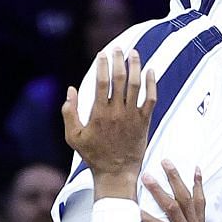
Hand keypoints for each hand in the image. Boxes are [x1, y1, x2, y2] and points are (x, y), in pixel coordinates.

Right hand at [65, 49, 154, 193]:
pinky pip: (151, 99)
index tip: (102, 54)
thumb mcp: (73, 137)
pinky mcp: (144, 121)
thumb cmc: (93, 155)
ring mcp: (132, 116)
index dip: (102, 66)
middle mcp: (117, 112)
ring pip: (136, 85)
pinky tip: (150, 71)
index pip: (101, 82)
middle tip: (118, 48)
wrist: (116, 172)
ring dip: (136, 67)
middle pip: (119, 79)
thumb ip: (69, 113)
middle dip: (118, 61)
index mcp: (99, 113)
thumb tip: (70, 91)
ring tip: (134, 53)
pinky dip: (152, 84)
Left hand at [139, 161, 221, 221]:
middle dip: (174, 176)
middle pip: (184, 195)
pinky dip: (149, 218)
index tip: (196, 167)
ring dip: (158, 189)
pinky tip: (138, 211)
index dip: (198, 183)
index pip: (199, 199)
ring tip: (147, 176)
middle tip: (165, 161)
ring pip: (172, 205)